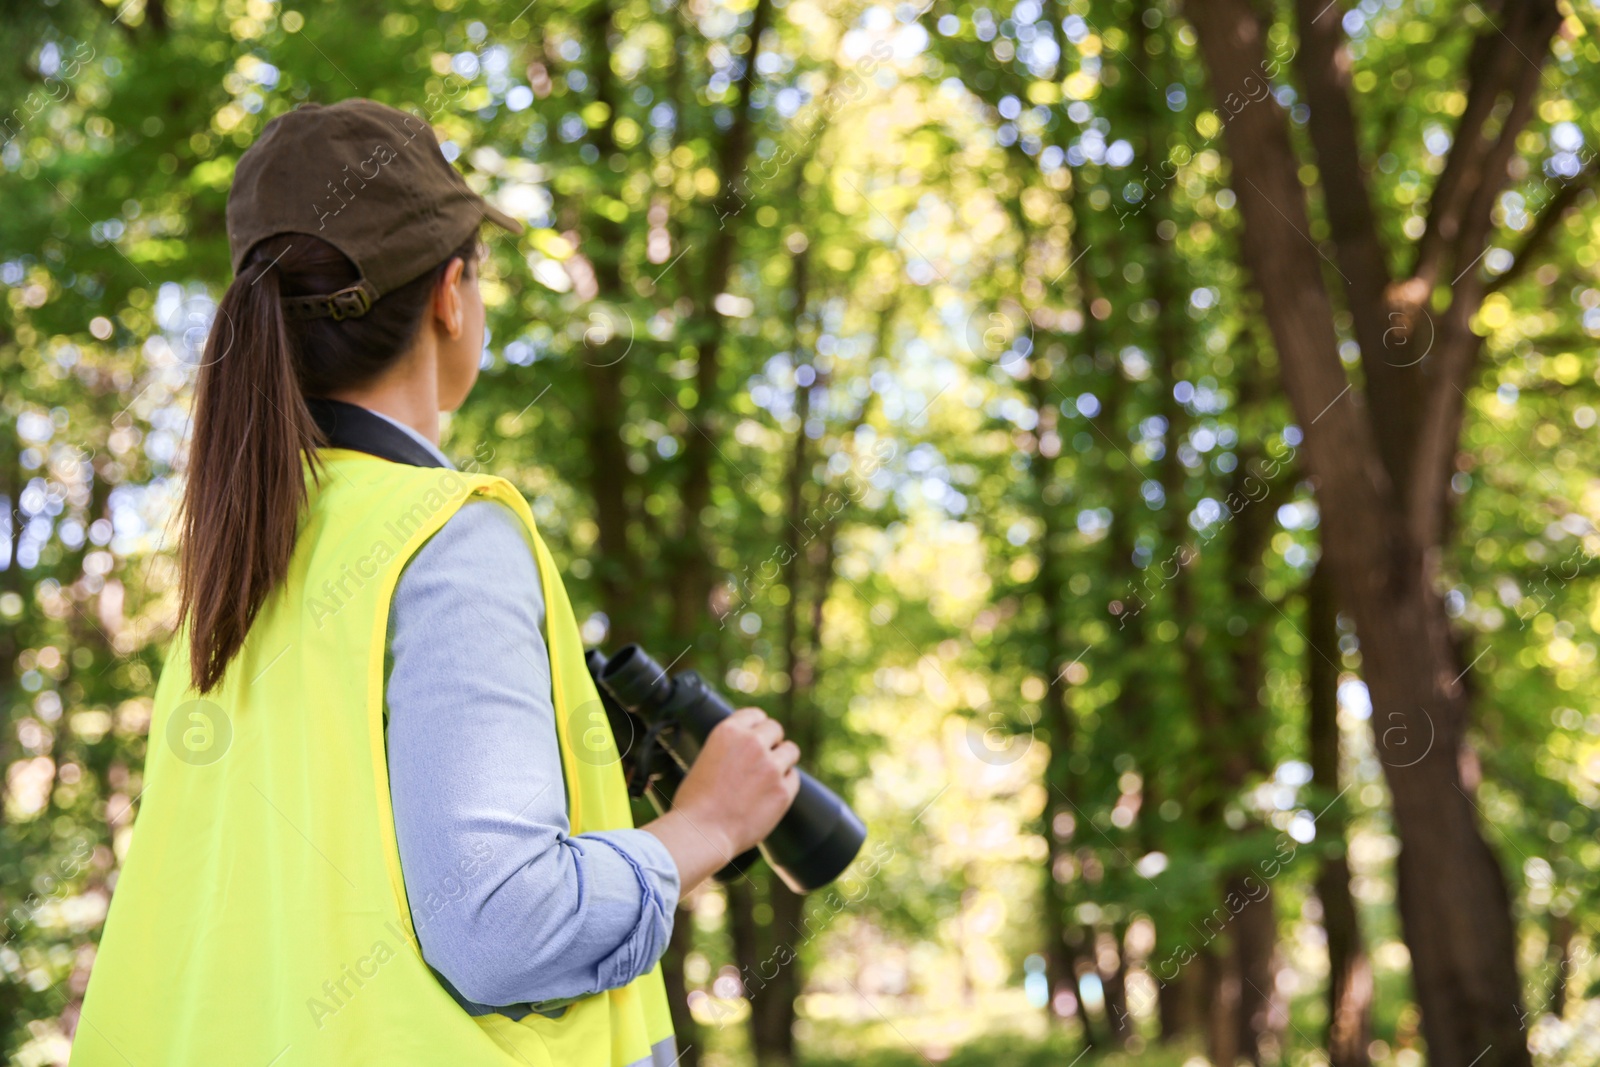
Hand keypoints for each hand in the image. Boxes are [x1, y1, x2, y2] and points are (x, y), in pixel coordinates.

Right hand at [643, 707, 800, 891]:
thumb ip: (729, 748)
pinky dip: (785, 785)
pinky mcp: (783, 790)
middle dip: (771, 742)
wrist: (701, 833)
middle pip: (775, 729)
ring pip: (790, 751)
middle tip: (763, 760)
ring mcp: (771, 766)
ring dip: (782, 761)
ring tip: (769, 777)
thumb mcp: (705, 759)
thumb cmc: (694, 803)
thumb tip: (745, 748)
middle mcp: (752, 743)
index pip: (755, 715)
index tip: (758, 737)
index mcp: (728, 732)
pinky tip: (769, 796)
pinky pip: (793, 779)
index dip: (757, 727)